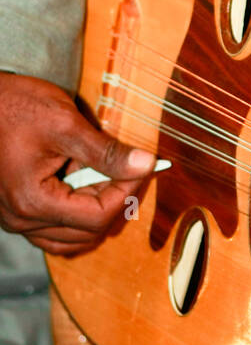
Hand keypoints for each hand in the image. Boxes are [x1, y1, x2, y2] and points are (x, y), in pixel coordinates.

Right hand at [0, 72, 155, 255]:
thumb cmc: (13, 107)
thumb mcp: (65, 124)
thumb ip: (106, 151)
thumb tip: (145, 164)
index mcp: (32, 202)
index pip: (97, 216)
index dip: (127, 192)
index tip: (145, 166)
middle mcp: (21, 219)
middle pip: (88, 232)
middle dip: (114, 200)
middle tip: (129, 167)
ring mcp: (17, 218)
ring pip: (72, 237)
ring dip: (96, 210)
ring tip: (103, 173)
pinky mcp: (17, 211)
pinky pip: (55, 229)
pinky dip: (77, 212)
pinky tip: (84, 181)